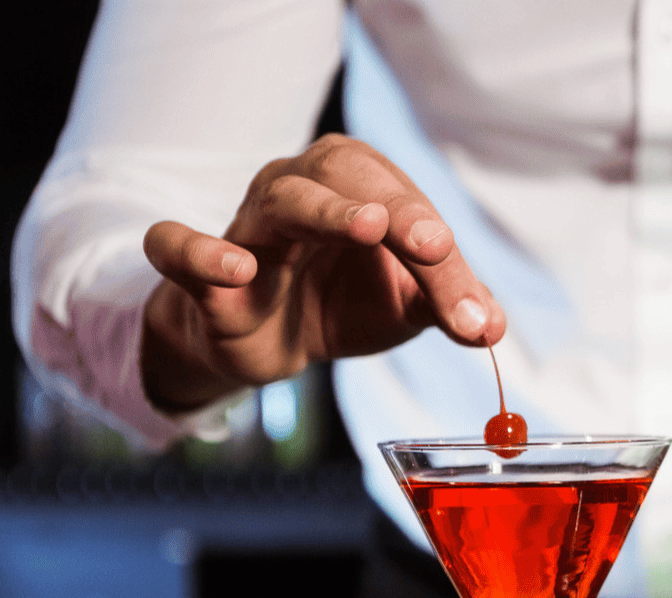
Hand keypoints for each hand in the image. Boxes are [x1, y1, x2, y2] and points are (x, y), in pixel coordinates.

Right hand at [140, 134, 505, 410]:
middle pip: (351, 181)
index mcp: (360, 188)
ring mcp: (249, 224)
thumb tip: (491, 328)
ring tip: (366, 227)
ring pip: (282, 199)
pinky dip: (202, 250)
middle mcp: (303, 188)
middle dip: (397, 212)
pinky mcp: (198, 269)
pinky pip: (180, 245)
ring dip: (324, 211)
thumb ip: (450, 309)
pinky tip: (238, 267)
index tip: (472, 311)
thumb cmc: (343, 302)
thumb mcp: (405, 308)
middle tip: (434, 247)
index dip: (444, 260)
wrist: (269, 341)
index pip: (409, 210)